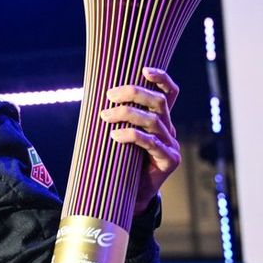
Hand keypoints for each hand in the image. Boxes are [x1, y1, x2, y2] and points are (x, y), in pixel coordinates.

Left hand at [99, 67, 180, 215]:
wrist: (130, 194)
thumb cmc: (121, 159)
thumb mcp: (119, 134)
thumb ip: (115, 117)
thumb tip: (92, 96)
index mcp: (160, 118)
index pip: (170, 93)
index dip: (162, 78)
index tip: (144, 69)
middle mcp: (168, 128)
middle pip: (159, 102)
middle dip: (134, 93)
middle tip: (110, 95)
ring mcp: (171, 144)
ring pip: (153, 120)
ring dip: (127, 114)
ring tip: (105, 115)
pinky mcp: (169, 160)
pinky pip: (152, 143)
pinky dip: (132, 136)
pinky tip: (115, 135)